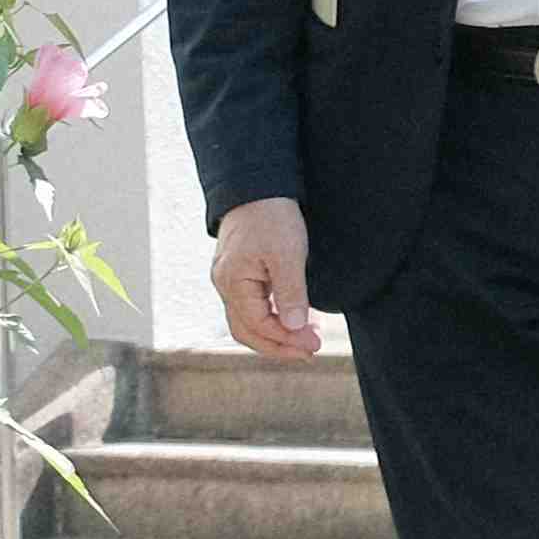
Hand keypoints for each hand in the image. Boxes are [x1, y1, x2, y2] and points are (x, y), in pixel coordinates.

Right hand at [210, 198, 320, 358]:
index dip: (286, 340)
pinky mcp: (239, 276)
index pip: (257, 326)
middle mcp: (225, 285)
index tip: (313, 344)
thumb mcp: (288, 254)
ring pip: (248, 322)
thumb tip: (296, 327)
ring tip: (306, 339)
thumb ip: (291, 292)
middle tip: (311, 350)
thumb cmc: (271, 217)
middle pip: (247, 331)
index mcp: (232, 282)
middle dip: (279, 345)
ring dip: (276, 335)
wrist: (256, 188)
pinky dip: (272, 320)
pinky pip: (251, 308)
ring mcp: (230, 281)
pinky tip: (294, 320)